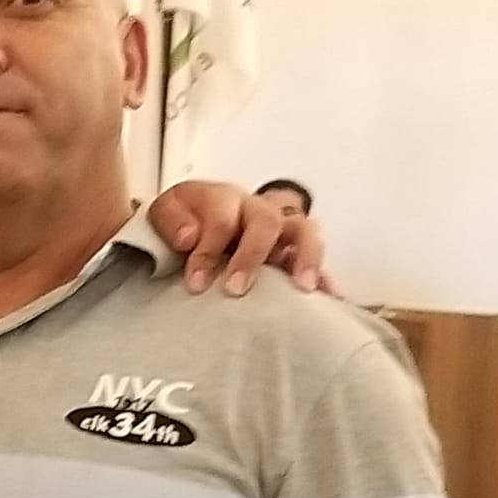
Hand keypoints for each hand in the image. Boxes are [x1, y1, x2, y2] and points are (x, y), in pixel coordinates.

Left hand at [150, 182, 340, 297]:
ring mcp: (279, 231)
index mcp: (223, 199)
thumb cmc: (181, 223)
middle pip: (266, 221)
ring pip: (304, 231)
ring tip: (302, 287)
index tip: (195, 282)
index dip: (208, 250)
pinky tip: (333, 298)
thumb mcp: (165, 214)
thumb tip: (189, 237)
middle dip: (252, 255)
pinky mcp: (291, 254)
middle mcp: (256, 211)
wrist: (191, 224)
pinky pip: (314, 262)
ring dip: (305, 257)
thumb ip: (171, 221)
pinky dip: (326, 278)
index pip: (222, 219)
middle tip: (236, 289)